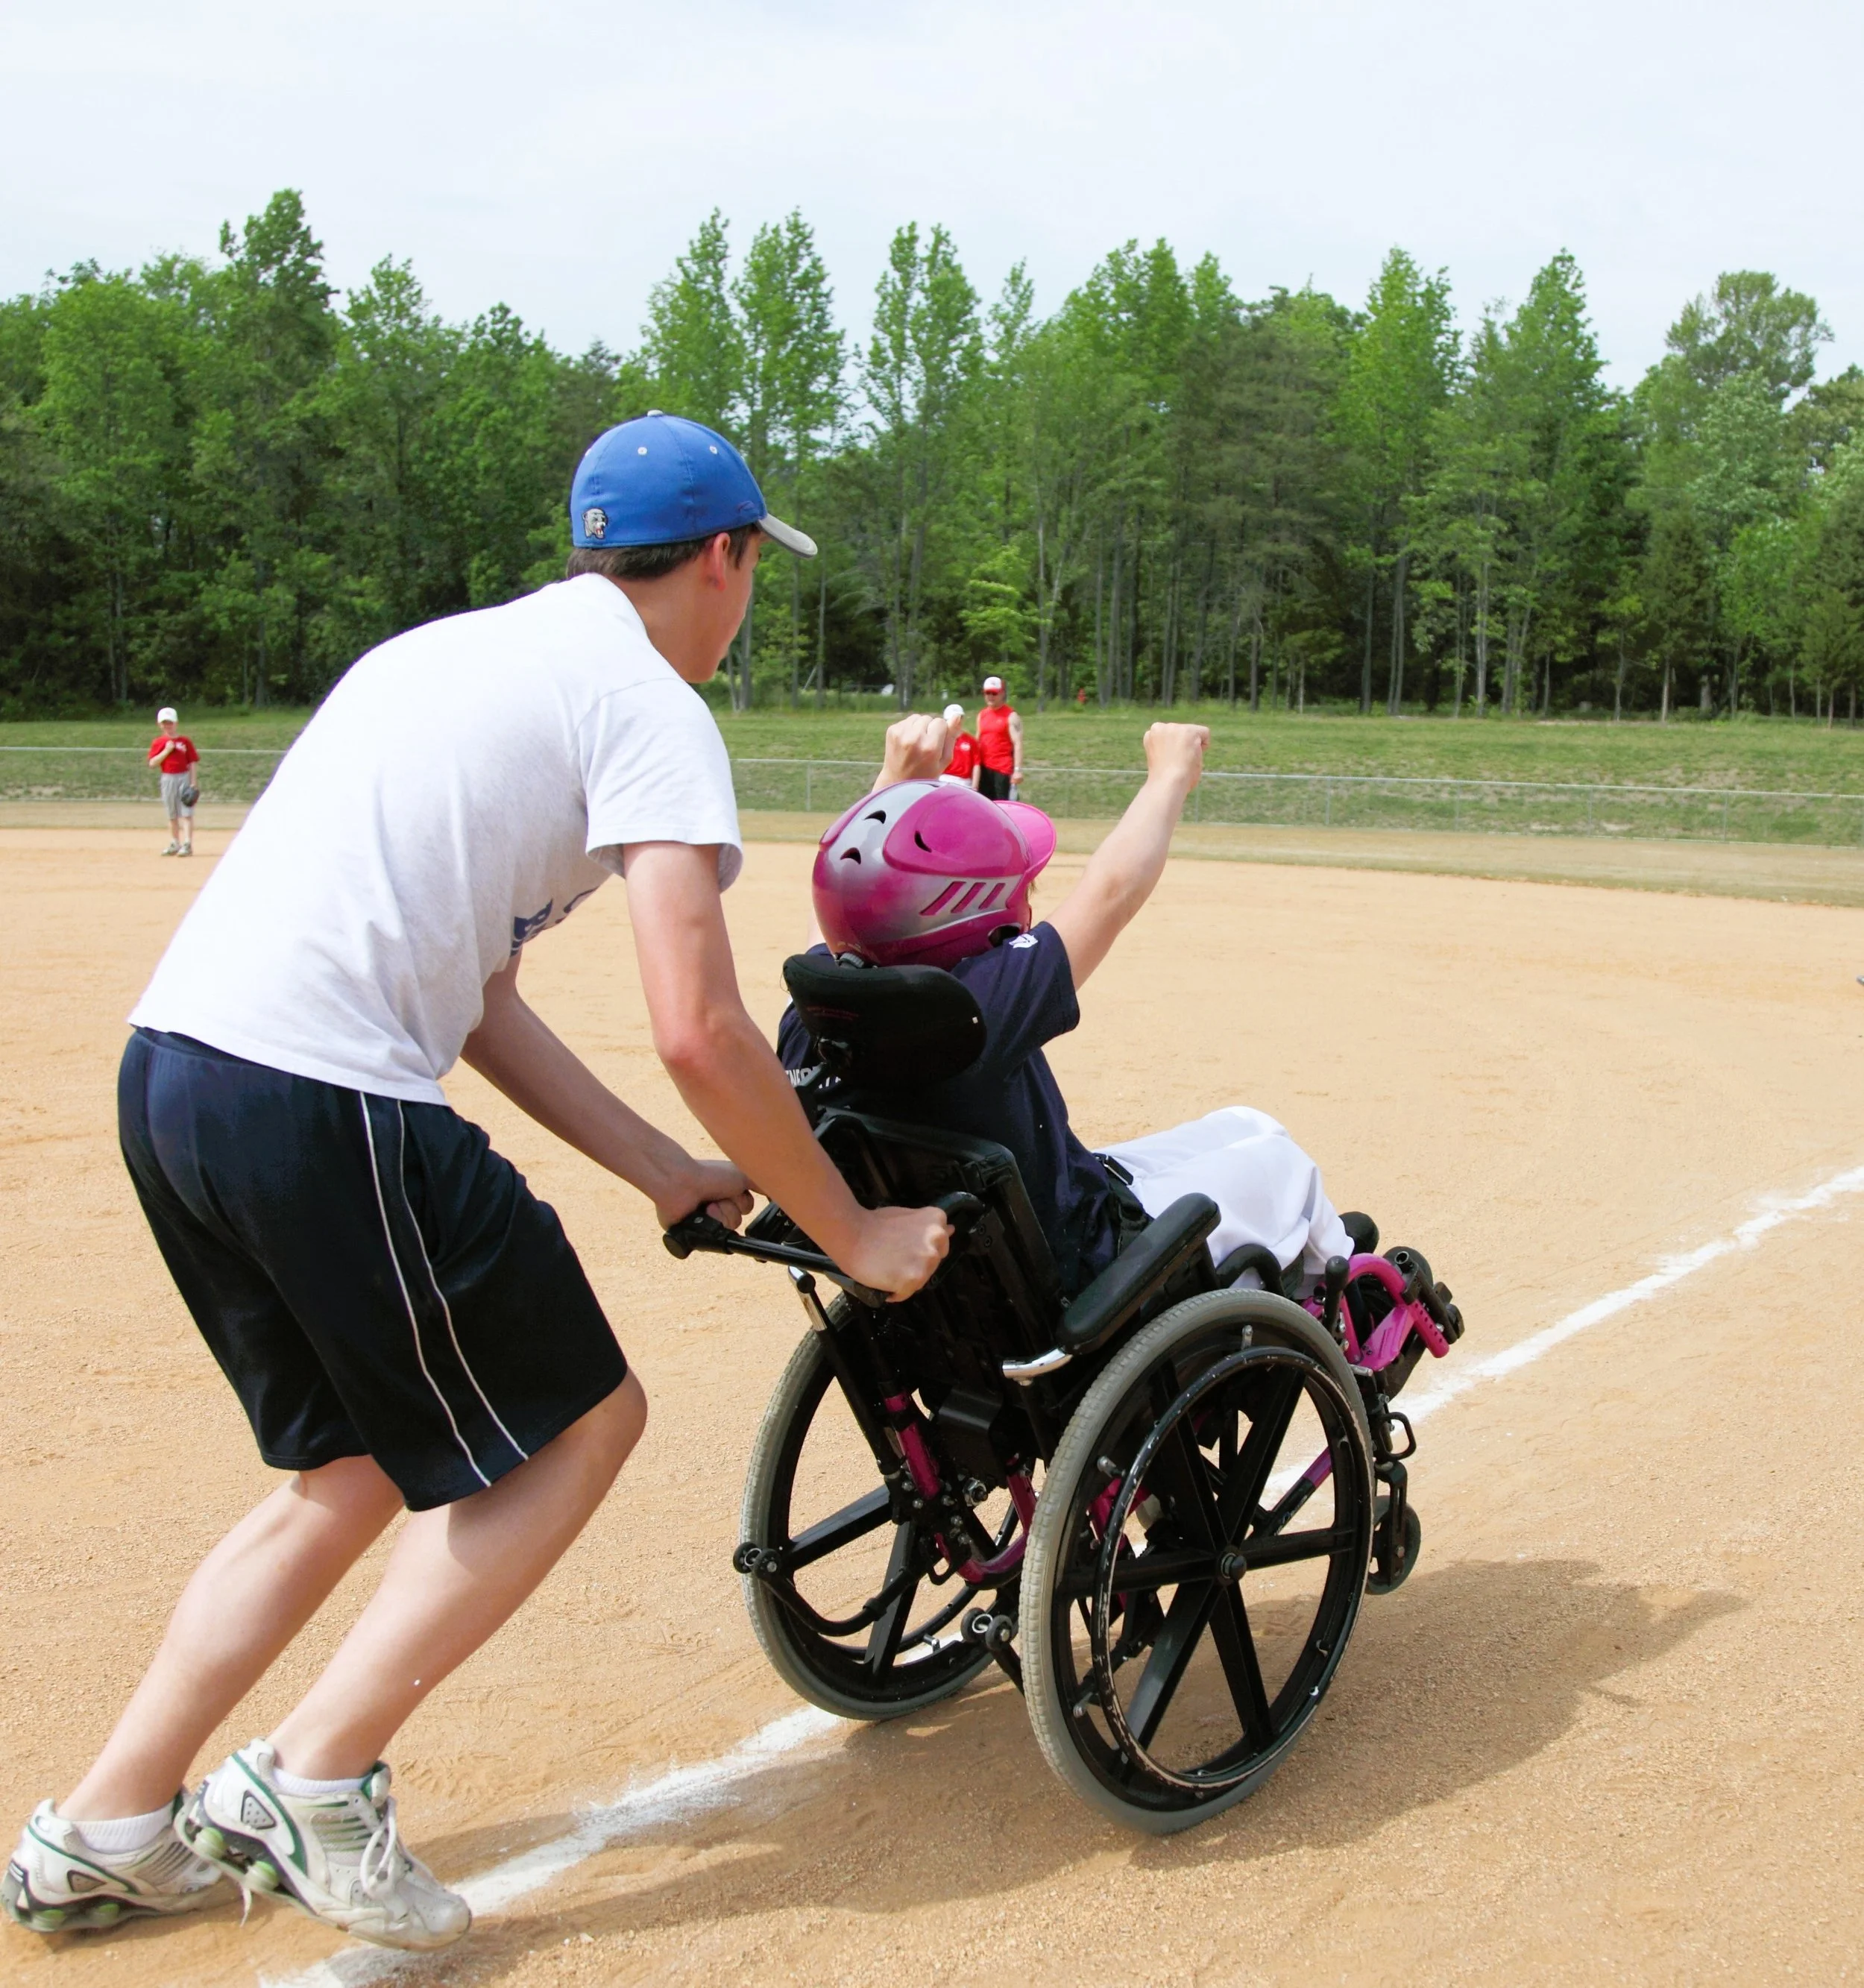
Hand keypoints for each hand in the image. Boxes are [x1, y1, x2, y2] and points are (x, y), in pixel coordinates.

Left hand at [656, 1159, 755, 1231]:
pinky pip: (712, 1240)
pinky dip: (710, 1224)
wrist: (683, 1182)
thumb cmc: (710, 1174)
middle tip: (719, 1197)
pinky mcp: (694, 1234)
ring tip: (708, 1204)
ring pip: (727, 1230)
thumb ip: (763, 1184)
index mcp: (725, 1195)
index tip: (734, 1190)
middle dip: (731, 1208)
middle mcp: (716, 1209)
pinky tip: (702, 1213)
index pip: (745, 1209)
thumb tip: (780, 1190)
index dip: (742, 1202)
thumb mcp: (744, 1175)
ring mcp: (705, 1222)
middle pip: (737, 1221)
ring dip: (721, 1214)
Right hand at [837, 1204, 951, 1301]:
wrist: (851, 1233)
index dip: (920, 1250)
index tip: (906, 1249)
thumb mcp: (907, 1216)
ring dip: (905, 1279)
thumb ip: (928, 1226)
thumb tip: (950, 1230)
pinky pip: (906, 1293)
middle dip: (915, 1265)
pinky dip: (895, 1291)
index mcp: (936, 1221)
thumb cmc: (874, 1224)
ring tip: (886, 1267)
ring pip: (920, 1280)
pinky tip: (883, 1278)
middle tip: (893, 1257)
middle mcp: (936, 1241)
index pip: (939, 1246)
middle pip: (931, 1265)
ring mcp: (925, 1261)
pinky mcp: (912, 1279)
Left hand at [876, 713, 951, 788]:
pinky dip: (909, 729)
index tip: (936, 744)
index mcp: (930, 747)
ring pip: (917, 717)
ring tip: (916, 744)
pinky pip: (906, 721)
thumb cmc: (926, 773)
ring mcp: (900, 733)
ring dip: (919, 727)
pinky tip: (907, 743)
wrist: (898, 781)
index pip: (941, 722)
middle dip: (929, 728)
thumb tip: (957, 716)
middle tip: (925, 746)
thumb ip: (951, 737)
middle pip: (928, 718)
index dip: (941, 732)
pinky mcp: (891, 731)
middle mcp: (914, 738)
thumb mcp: (944, 760)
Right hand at [1142, 722, 1208, 794]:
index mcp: (1151, 734)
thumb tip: (1186, 750)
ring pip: (1193, 733)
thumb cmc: (1165, 779)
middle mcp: (1160, 727)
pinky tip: (1194, 756)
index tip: (1168, 762)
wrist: (1166, 784)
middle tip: (1175, 763)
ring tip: (1182, 760)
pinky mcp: (1188, 731)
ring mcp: (1174, 728)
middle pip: (1183, 732)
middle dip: (1183, 746)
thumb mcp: (1161, 758)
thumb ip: (1168, 747)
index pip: (1171, 736)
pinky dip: (1205, 745)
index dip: (1173, 750)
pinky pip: (1205, 733)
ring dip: (1192, 747)